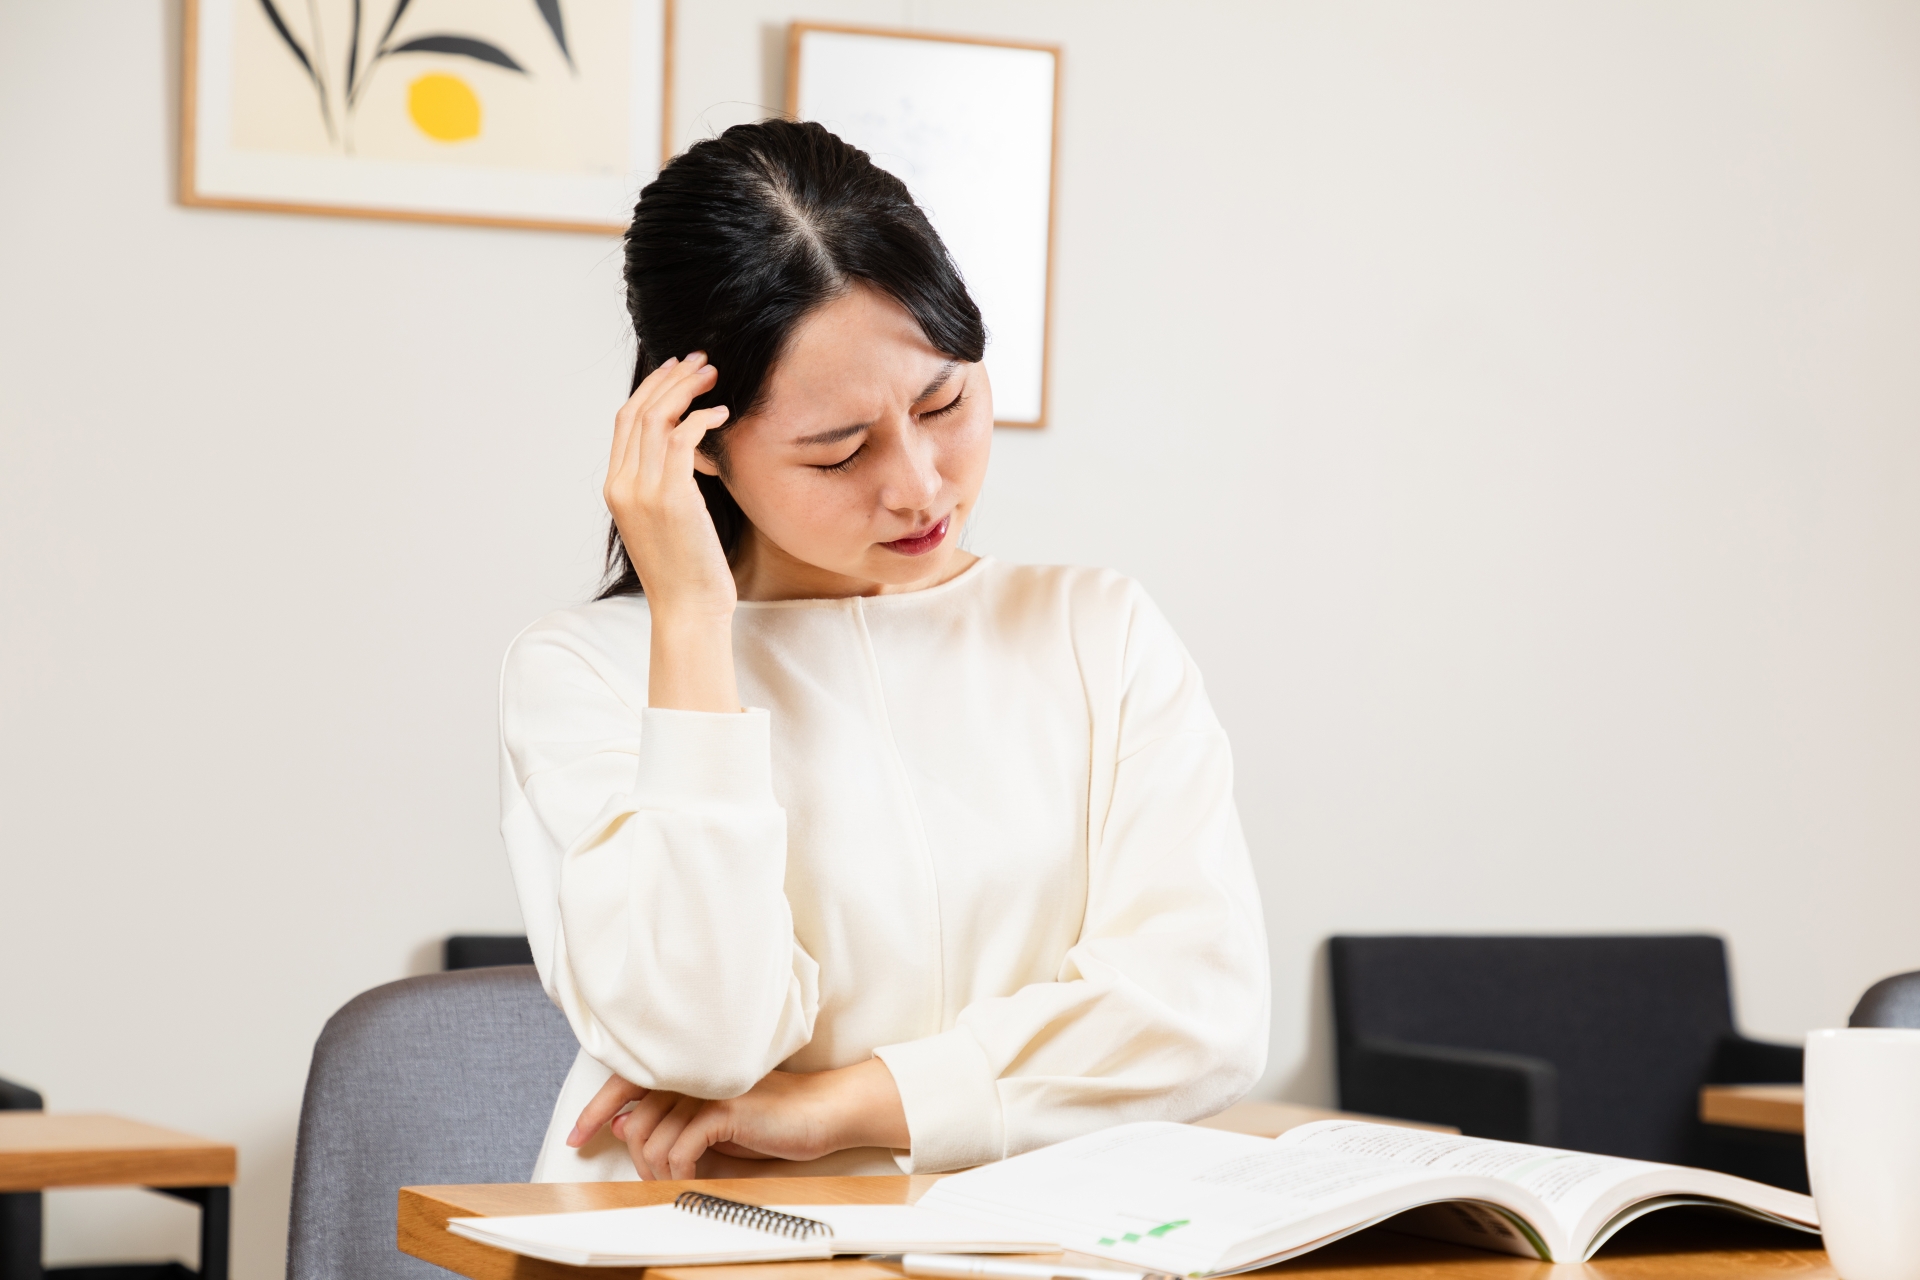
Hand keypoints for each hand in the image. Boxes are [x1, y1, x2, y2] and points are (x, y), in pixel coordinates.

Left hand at [567, 1059, 909, 1180]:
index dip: (595, 1110)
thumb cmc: (769, 1118)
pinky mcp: (725, 1106)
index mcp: (687, 1067)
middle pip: (634, 1120)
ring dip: (659, 1172)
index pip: (624, 1081)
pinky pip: (679, 1148)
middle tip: (658, 1181)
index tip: (577, 1138)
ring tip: (680, 1182)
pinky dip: (680, 1172)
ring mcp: (708, 1085)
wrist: (822, 1112)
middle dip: (639, 1161)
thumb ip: (669, 1121)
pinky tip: (695, 1177)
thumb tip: (623, 1126)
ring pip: (652, 1138)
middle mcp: (693, 1069)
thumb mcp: (710, 1124)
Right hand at [604, 353, 739, 711]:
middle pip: (639, 409)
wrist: (687, 610)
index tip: (677, 370)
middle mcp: (622, 484)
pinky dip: (702, 418)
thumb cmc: (685, 570)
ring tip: (715, 377)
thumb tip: (687, 453)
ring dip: (687, 389)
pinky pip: (683, 438)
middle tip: (702, 362)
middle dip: (670, 378)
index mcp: (615, 487)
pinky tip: (723, 414)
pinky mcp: (671, 497)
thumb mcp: (666, 520)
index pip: (625, 419)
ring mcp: (643, 490)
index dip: (651, 388)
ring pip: (658, 417)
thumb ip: (665, 482)